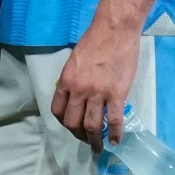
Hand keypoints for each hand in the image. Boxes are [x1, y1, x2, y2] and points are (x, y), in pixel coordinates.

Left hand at [51, 19, 139, 152]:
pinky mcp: (116, 94)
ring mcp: (98, 93)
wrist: (115, 29)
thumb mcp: (75, 59)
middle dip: (78, 135)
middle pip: (73, 123)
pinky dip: (115, 134)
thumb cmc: (95, 39)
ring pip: (92, 126)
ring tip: (99, 145)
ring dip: (95, 141)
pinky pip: (114, 121)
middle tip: (86, 139)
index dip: (64, 123)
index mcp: (66, 79)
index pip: (58, 110)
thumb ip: (73, 78)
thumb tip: (75, 94)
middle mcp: (79, 89)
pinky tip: (116, 140)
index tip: (72, 126)